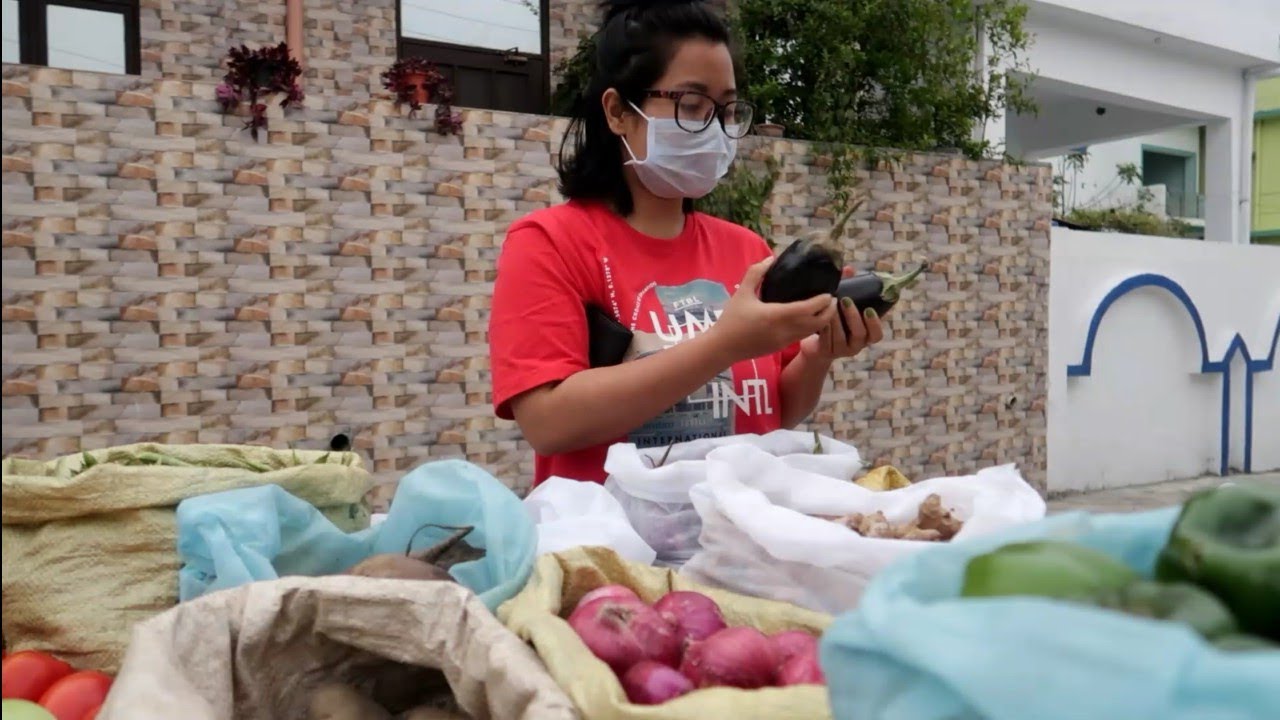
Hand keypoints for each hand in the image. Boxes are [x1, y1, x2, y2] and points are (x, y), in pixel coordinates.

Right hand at [708, 257, 836, 363]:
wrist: (723, 348)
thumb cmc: (731, 319)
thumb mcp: (742, 292)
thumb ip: (756, 273)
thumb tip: (771, 258)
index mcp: (777, 315)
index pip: (808, 308)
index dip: (822, 301)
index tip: (829, 292)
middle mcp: (785, 330)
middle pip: (817, 323)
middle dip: (829, 312)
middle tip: (833, 299)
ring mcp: (785, 341)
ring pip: (812, 332)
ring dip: (822, 321)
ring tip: (825, 308)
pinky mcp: (781, 347)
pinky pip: (803, 336)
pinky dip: (812, 327)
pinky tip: (810, 319)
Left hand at [800, 266, 884, 360]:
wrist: (818, 343)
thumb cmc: (837, 321)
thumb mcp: (845, 307)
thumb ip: (850, 289)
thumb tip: (849, 269)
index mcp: (866, 336)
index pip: (877, 335)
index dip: (874, 323)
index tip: (868, 309)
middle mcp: (856, 346)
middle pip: (859, 334)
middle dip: (852, 317)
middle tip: (845, 300)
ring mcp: (841, 351)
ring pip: (840, 338)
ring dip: (836, 321)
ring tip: (830, 306)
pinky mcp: (827, 352)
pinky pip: (826, 341)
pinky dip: (824, 328)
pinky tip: (820, 317)